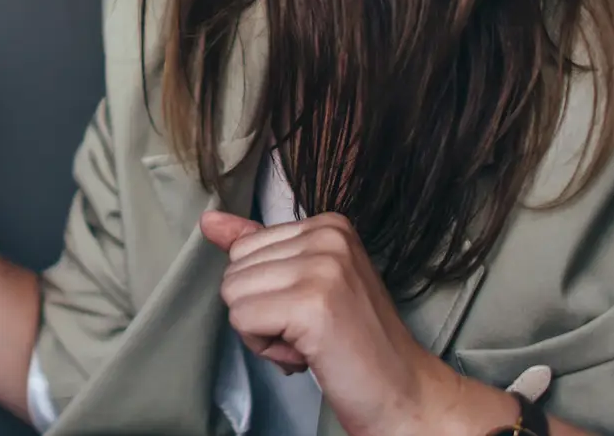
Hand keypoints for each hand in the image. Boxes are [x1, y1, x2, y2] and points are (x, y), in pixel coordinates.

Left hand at [200, 210, 519, 435]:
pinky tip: (306, 354)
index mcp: (329, 224)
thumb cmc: (354, 343)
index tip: (312, 311)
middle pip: (235, 269)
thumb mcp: (307, 282)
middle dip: (261, 310)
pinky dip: (266, 348)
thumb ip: (260, 248)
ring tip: (310, 341)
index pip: (244, 248)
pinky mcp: (312, 304)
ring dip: (263, 331)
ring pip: (233, 294)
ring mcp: (323, 268)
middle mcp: (328, 236)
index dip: (267, 290)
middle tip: (311, 330)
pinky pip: (242, 321)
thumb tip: (209, 220)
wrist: (404, 393)